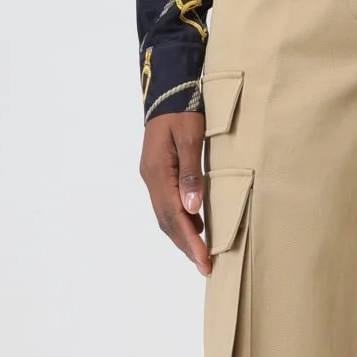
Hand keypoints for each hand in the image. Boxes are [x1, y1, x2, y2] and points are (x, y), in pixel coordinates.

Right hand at [139, 111, 211, 274]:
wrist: (167, 89)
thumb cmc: (182, 111)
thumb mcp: (190, 139)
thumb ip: (191, 175)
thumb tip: (192, 210)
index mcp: (157, 173)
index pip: (174, 217)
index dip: (191, 242)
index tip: (205, 262)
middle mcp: (151, 179)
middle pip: (167, 222)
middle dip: (186, 246)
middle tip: (206, 267)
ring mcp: (152, 176)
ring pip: (166, 216)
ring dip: (183, 236)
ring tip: (201, 254)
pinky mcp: (158, 173)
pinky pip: (168, 204)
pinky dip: (182, 221)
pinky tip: (196, 227)